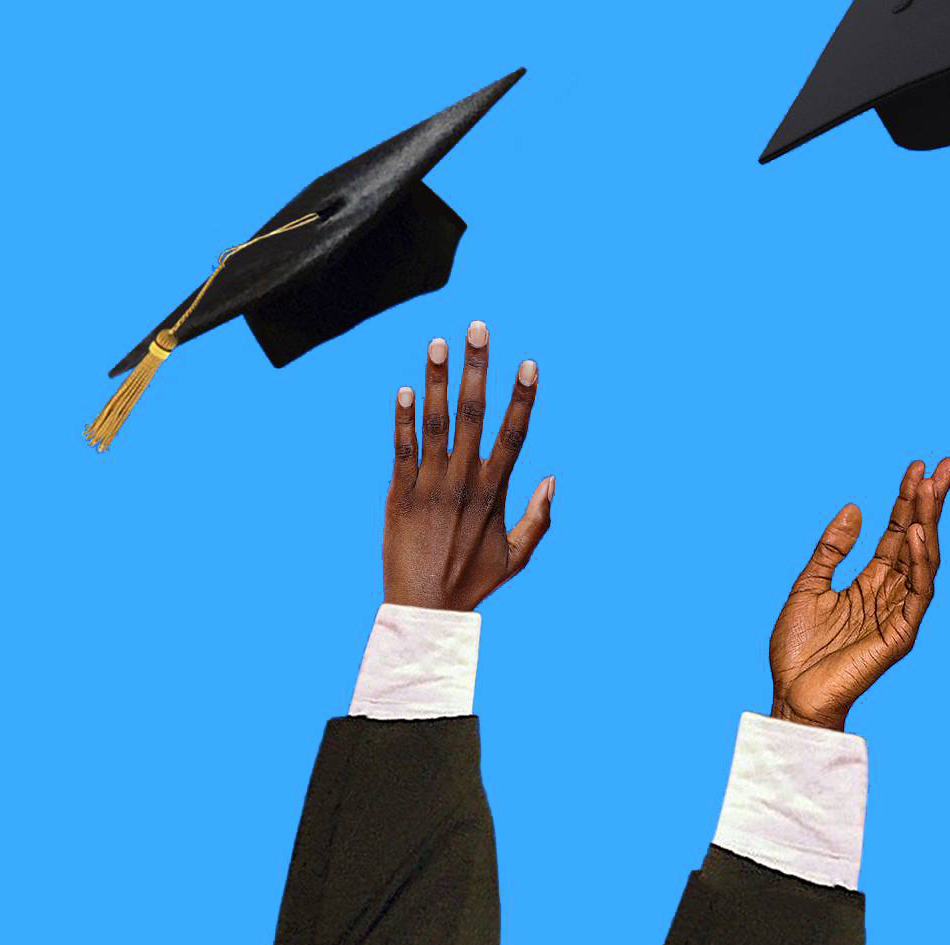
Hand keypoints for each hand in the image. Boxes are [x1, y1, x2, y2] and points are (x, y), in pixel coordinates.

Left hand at [385, 321, 553, 610]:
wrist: (424, 610)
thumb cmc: (473, 583)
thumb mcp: (518, 557)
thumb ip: (539, 518)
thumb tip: (552, 478)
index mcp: (495, 493)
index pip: (513, 435)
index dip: (522, 398)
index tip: (529, 363)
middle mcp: (464, 483)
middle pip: (473, 415)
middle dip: (477, 369)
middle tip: (478, 329)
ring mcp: (429, 487)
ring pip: (434, 424)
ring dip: (436, 381)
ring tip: (437, 343)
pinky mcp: (397, 496)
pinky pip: (401, 450)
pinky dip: (403, 420)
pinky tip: (405, 389)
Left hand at [769, 459, 949, 730]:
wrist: (792, 695)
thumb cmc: (798, 650)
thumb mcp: (808, 586)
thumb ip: (831, 550)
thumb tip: (854, 508)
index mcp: (870, 582)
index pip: (895, 532)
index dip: (906, 499)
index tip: (917, 466)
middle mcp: (890, 593)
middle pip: (917, 539)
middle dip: (931, 502)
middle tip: (947, 465)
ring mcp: (899, 614)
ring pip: (923, 560)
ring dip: (927, 522)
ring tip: (930, 487)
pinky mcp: (900, 635)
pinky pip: (917, 594)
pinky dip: (920, 562)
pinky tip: (915, 533)